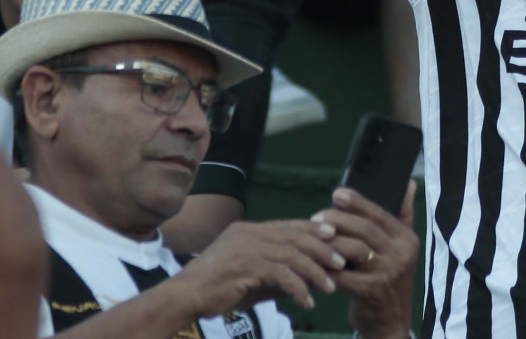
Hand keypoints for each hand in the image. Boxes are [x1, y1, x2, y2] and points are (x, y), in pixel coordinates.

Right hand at [174, 219, 343, 313]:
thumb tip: (303, 277)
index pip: (288, 225)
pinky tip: (308, 301)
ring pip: (292, 255)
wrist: (184, 297)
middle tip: (341, 262)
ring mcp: (247, 248)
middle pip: (295, 236)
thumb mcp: (249, 276)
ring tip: (330, 286)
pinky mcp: (246, 266)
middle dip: (322, 249)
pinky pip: (281, 275)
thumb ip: (274, 272)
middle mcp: (249, 233)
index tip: (334, 236)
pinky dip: (298, 288)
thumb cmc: (215, 289)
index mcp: (248, 230)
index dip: (313, 229)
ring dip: (315, 272)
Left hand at [314, 185, 420, 338]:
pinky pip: (343, 275)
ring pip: (353, 249)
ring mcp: (388, 273)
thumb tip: (408, 183)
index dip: (357, 202)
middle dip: (338, 220)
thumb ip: (403, 216)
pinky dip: (326, 269)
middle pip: (365, 229)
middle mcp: (401, 254)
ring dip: (330, 242)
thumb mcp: (402, 249)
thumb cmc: (389, 281)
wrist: (391, 323)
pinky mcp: (372, 291)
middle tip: (316, 217)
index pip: (380, 214)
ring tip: (312, 238)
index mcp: (407, 239)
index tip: (336, 194)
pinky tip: (313, 264)